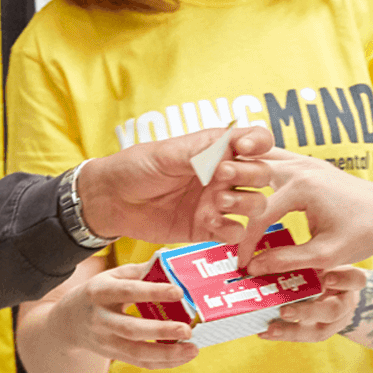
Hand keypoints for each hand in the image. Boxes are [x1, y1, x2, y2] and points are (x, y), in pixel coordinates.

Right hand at [44, 262, 197, 369]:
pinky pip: (140, 363)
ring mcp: (105, 340)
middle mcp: (100, 318)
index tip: (178, 291)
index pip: (127, 291)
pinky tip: (183, 356)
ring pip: (136, 352)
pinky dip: (163, 363)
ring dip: (167, 353)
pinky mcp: (113, 355)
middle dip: (161, 330)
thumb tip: (169, 264)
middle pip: (130, 328)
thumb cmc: (96, 294)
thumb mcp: (110, 276)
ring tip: (192, 349)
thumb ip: (138, 272)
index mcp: (99, 292)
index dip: (152, 291)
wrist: (67, 323)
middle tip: (187, 330)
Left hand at [74, 126, 274, 245]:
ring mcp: (217, 203)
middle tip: (220, 175)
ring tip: (219, 201)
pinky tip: (207, 222)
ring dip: (246, 202)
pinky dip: (229, 228)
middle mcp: (222, 176)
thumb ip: (200, 152)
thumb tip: (233, 148)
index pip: (255, 141)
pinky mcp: (208, 228)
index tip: (244, 148)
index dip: (259, 142)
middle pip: (262, 174)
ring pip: (256, 204)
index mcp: (215, 150)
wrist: (110, 201)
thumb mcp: (166, 153)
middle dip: (249, 174)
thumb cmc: (134, 168)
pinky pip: (235, 232)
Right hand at [236, 153, 372, 273]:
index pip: (257, 216)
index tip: (241, 266)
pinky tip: (244, 193)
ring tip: (224, 208)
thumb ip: (287, 261)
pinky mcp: (304, 163)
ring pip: (254, 163)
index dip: (245, 245)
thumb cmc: (366, 231)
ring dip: (237, 183)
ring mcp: (301, 160)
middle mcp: (297, 166)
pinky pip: (269, 162)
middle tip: (219, 229)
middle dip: (229, 205)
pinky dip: (253, 174)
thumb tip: (254, 268)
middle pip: (245, 180)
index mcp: (300, 186)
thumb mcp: (327, 254)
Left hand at [258, 267, 364, 341]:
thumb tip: (258, 264)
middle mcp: (344, 303)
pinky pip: (303, 336)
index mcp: (349, 279)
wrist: (335, 289)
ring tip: (271, 329)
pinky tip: (263, 332)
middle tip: (284, 311)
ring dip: (293, 331)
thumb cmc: (323, 267)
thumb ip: (298, 257)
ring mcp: (334, 321)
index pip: (355, 280)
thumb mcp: (317, 258)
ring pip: (319, 331)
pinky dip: (283, 335)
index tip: (327, 278)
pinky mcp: (320, 331)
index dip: (343, 280)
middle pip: (333, 311)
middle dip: (308, 312)